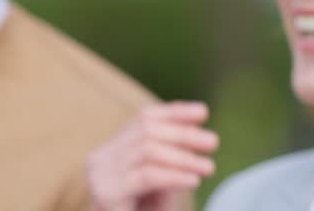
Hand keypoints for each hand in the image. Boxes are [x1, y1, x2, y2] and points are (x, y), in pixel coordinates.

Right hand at [87, 101, 218, 210]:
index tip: (204, 113)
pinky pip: (147, 176)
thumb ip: (174, 149)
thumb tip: (200, 115)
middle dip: (184, 135)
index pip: (144, 118)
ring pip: (148, 151)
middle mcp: (101, 159)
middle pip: (147, 131)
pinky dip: (175, 175)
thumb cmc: (148, 209)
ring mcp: (100, 177)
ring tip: (208, 167)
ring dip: (184, 158)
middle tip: (214, 143)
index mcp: (114, 148)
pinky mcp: (107, 195)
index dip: (176, 112)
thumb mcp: (164, 174)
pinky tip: (193, 181)